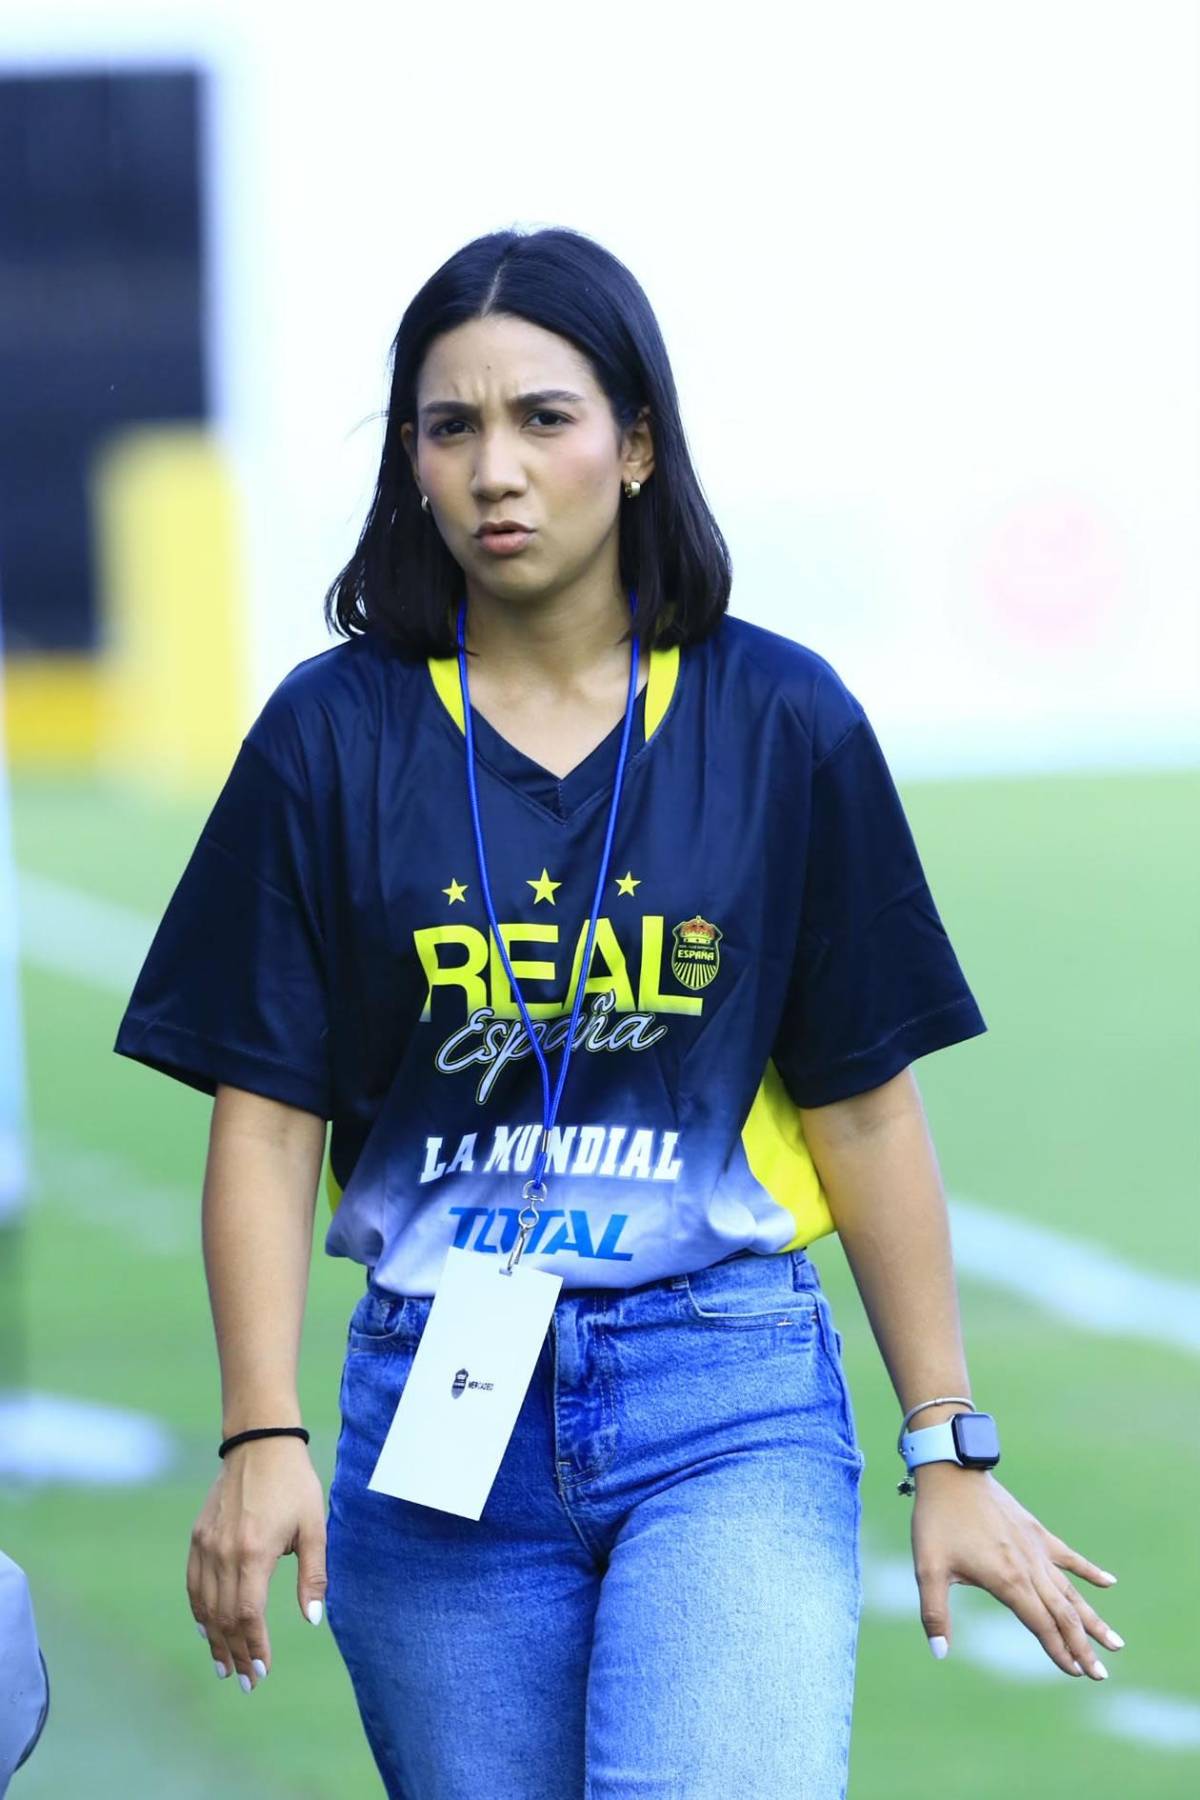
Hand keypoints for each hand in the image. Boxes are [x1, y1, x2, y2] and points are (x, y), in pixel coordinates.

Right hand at [187, 1438, 327, 1691]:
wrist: (260, 1443)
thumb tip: (313, 1619)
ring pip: (205, 1605)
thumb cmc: (294, 1484)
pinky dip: (199, 1611)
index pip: (249, 1614)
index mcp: (254, 1552)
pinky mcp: (198, 1537)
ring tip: (225, 1666)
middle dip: (235, 1653)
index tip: (262, 1671)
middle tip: (245, 1681)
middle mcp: (224, 1553)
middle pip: (224, 1617)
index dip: (254, 1646)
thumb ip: (313, 1575)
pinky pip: (193, 1584)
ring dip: (214, 1640)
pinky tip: (206, 1629)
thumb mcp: (314, 1527)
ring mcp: (206, 1545)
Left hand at [910, 1463, 1122, 1678]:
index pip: (1042, 1626)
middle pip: (1063, 1615)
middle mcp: (1030, 1568)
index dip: (1059, 1652)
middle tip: (1101, 1674)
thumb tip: (939, 1653)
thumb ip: (935, 1613)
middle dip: (1083, 1646)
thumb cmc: (937, 1520)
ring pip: (1071, 1591)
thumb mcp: (928, 1568)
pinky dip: (1089, 1571)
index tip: (1076, 1673)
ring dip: (1092, 1619)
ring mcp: (1036, 1548)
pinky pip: (1068, 1556)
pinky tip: (1110, 1583)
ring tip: (1115, 1642)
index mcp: (1008, 1581)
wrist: (952, 1471)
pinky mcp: (1036, 1531)